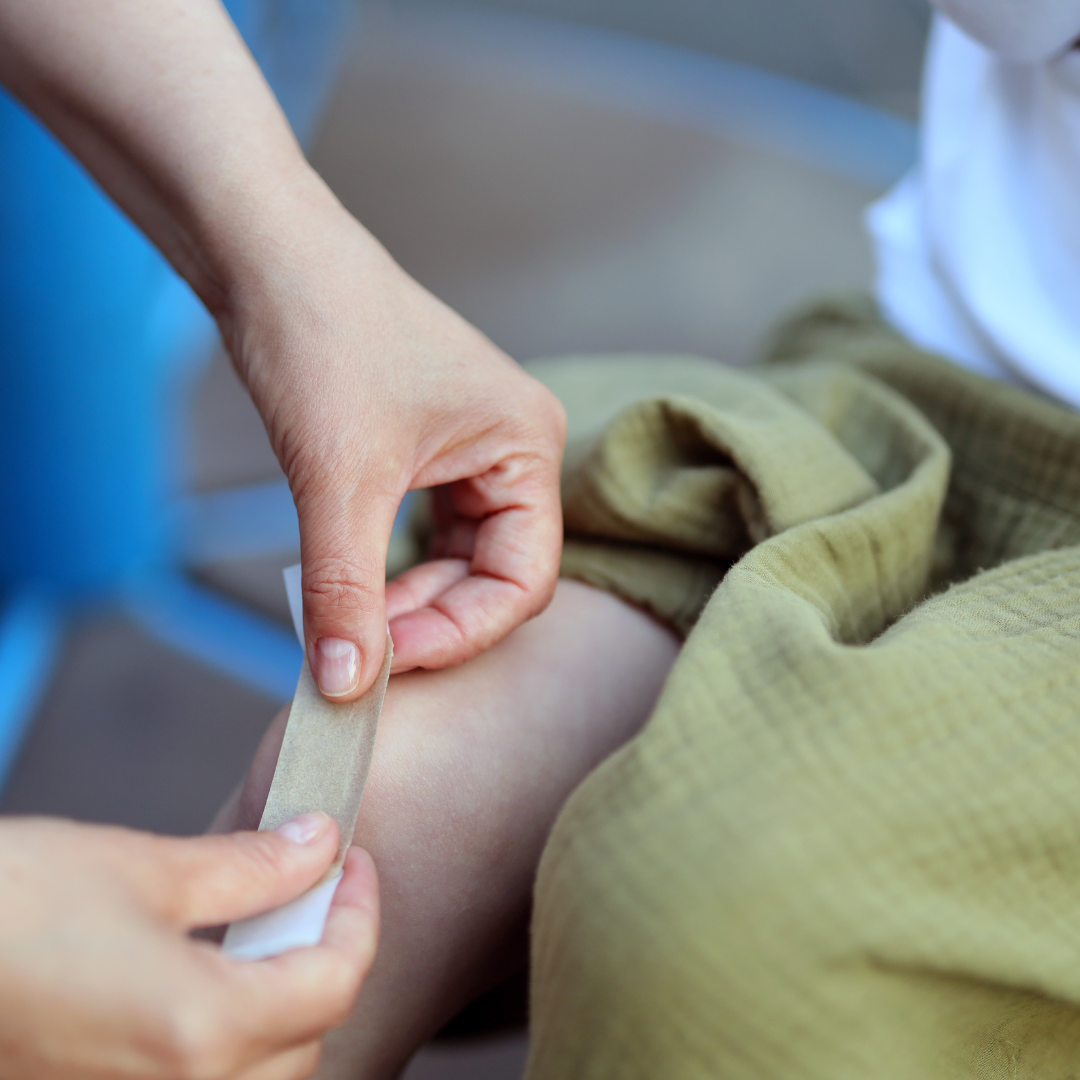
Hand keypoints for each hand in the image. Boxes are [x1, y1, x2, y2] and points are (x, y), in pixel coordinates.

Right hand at [0, 813, 377, 1079]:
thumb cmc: (4, 905)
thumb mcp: (143, 867)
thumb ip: (251, 868)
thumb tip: (318, 848)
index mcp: (197, 1032)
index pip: (332, 984)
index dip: (358, 914)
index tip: (353, 865)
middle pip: (306, 1041)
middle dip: (324, 962)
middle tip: (311, 894)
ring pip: (259, 1077)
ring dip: (281, 1009)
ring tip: (260, 935)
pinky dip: (227, 1040)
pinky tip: (204, 981)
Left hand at [224, 195, 566, 699]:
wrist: (264, 253)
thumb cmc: (320, 333)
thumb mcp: (338, 478)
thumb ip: (345, 590)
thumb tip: (344, 685)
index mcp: (527, 447)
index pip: (523, 580)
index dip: (459, 633)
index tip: (383, 664)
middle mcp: (513, 451)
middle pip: (493, 576)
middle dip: (426, 620)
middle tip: (355, 654)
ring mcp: (472, 450)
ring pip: (457, 560)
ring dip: (405, 600)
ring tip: (346, 624)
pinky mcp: (428, 450)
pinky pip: (426, 533)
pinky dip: (389, 569)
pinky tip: (351, 587)